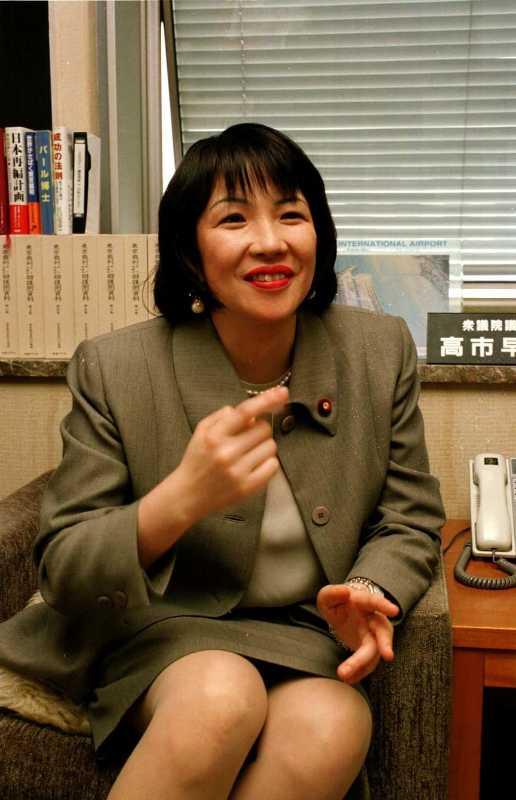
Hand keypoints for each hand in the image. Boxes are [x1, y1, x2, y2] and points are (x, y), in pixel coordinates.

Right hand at [174, 385, 288, 523]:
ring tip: (248, 454)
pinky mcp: (247, 487)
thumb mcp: (202, 431)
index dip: (267, 400)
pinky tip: (254, 465)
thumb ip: (223, 416)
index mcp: (214, 436)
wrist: (187, 495)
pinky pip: (273, 466)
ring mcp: (238, 471)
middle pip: (264, 429)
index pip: (245, 412)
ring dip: (264, 447)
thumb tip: (251, 412)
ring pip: (271, 447)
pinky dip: (268, 463)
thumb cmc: (197, 459)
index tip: (283, 392)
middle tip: (248, 438)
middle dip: (260, 430)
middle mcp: (226, 452)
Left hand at [317, 584, 398, 683]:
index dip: (384, 606)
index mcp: (363, 601)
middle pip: (382, 632)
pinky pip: (368, 664)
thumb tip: (345, 592)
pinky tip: (348, 679)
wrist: (345, 612)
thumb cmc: (338, 602)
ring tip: (344, 675)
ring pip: (374, 652)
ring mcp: (373, 636)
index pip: (373, 602)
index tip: (395, 611)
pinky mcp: (370, 650)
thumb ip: (332, 593)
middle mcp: (373, 619)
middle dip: (385, 644)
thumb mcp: (327, 596)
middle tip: (389, 656)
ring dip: (362, 665)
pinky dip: (358, 672)